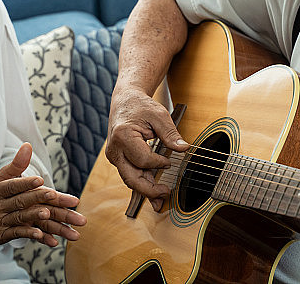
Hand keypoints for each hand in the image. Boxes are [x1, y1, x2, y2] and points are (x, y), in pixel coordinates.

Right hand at [0, 140, 85, 252]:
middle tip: (54, 194)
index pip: (11, 186)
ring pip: (20, 218)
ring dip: (35, 217)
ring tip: (49, 213)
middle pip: (20, 201)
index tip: (40, 179)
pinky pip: (16, 234)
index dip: (25, 183)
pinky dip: (28, 234)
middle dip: (37, 198)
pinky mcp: (1, 236)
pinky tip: (41, 234)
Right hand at [106, 85, 188, 210]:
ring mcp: (114, 156)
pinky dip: (142, 183)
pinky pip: (130, 174)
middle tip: (166, 193)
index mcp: (122, 136)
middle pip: (131, 178)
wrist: (125, 100)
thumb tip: (184, 149)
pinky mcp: (118, 159)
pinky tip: (153, 192)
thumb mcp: (159, 115)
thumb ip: (171, 134)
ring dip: (146, 190)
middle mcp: (114, 150)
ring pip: (130, 180)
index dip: (159, 163)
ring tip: (161, 199)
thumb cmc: (140, 105)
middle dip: (149, 190)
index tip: (170, 161)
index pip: (143, 160)